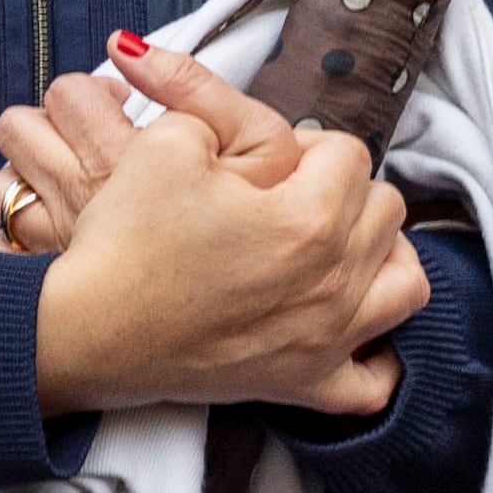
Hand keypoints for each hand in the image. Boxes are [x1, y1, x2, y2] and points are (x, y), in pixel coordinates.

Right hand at [24, 35, 420, 417]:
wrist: (87, 330)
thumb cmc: (125, 239)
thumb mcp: (166, 140)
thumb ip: (216, 107)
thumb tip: (235, 112)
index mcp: (308, 218)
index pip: (347, 152)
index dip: (305, 144)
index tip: (266, 159)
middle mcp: (334, 282)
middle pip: (384, 210)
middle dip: (343, 189)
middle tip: (287, 193)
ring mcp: (325, 340)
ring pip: (405, 284)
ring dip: (381, 255)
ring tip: (338, 245)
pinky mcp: (302, 385)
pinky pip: (375, 383)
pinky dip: (376, 353)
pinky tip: (353, 328)